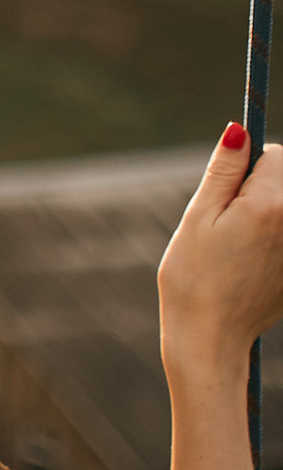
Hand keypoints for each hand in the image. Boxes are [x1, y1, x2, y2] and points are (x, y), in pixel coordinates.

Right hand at [158, 123, 282, 378]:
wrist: (211, 340)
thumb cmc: (194, 278)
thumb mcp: (199, 217)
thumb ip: (225, 170)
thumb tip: (241, 129)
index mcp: (270, 207)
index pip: (276, 155)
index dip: (248, 167)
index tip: (227, 196)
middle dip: (262, 189)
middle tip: (231, 224)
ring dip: (269, 214)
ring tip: (241, 247)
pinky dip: (273, 239)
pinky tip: (253, 265)